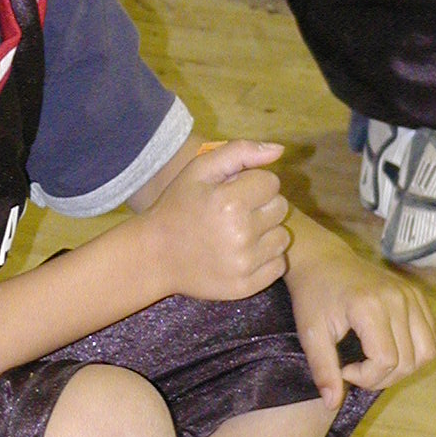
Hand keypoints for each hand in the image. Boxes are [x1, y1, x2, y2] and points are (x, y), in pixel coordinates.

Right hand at [148, 138, 290, 300]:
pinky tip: (241, 254)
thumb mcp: (198, 170)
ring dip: (265, 233)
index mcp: (230, 202)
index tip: (232, 192)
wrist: (153, 255)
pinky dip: (265, 259)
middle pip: (280, 208)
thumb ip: (239, 152)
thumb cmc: (176, 207)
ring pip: (282, 237)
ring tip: (237, 234)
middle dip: (261, 206)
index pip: (271, 183)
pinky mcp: (246, 285)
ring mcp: (244, 263)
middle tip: (234, 213)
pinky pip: (278, 265)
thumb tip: (280, 150)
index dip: (253, 183)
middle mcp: (241, 234)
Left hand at [285, 225, 435, 411]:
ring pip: (426, 352)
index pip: (386, 361)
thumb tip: (332, 404)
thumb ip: (323, 369)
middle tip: (355, 369)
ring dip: (403, 368)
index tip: (343, 368)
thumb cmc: (313, 296)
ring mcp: (412, 296)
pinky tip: (388, 350)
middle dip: (382, 377)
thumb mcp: (310, 333)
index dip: (366, 377)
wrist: (323, 260)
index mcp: (370, 307)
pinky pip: (430, 336)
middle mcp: (398, 299)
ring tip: (373, 362)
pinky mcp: (418, 296)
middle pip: (409, 361)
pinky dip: (415, 352)